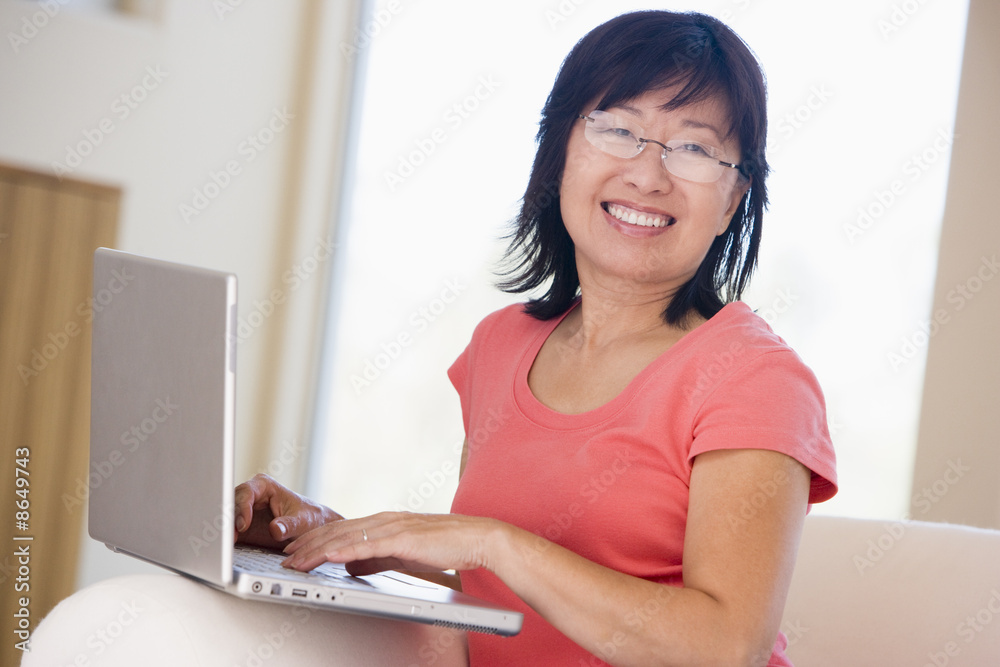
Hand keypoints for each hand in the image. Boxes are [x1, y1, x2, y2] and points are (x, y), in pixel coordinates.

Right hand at [234, 473, 342, 547]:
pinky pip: (229, 533)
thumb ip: (289, 525)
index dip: (242, 507)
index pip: (247, 492)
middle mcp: (250, 496)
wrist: (311, 528)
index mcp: (264, 486)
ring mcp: (243, 512)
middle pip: (231, 504)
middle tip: (228, 538)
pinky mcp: (241, 528)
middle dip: (228, 520)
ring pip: (227, 518)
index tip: (243, 525)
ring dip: (225, 531)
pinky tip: (228, 550)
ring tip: (226, 546)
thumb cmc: (308, 518)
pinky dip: (227, 540)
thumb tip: (275, 529)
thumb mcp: (302, 521)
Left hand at [280, 511, 502, 576]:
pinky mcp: (404, 538)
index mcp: (383, 522)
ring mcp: (393, 527)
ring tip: (297, 561)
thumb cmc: (444, 546)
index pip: (341, 531)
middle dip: (307, 545)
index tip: (294, 552)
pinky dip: (346, 551)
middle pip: (337, 532)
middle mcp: (384, 520)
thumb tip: (350, 566)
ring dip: (319, 550)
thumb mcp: (402, 555)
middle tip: (284, 558)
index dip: (315, 541)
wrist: (476, 539)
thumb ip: (375, 559)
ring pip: (347, 538)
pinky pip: (369, 546)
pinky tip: (329, 556)